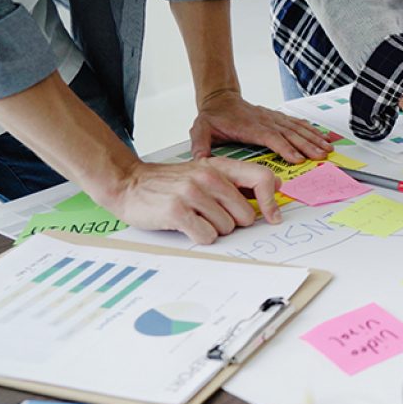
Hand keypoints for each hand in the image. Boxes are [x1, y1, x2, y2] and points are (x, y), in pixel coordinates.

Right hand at [102, 157, 282, 244]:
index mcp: (220, 167)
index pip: (262, 178)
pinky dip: (199, 236)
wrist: (128, 183)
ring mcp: (192, 193)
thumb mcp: (206, 173)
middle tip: (211, 215)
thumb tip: (274, 188)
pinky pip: (207, 236)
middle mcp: (208, 177)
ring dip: (213, 229)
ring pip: (227, 228)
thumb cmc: (172, 183)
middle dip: (233, 222)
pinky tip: (186, 225)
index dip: (272, 202)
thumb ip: (238, 182)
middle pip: (246, 216)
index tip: (273, 217)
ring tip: (195, 217)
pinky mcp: (177, 211)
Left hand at [189, 90, 332, 163]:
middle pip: (290, 133)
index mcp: (249, 126)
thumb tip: (199, 159)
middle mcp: (265, 121)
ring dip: (313, 138)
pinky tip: (321, 136)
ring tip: (327, 148)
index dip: (285, 147)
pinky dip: (311, 130)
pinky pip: (297, 123)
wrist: (220, 98)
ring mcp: (272, 118)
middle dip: (307, 145)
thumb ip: (200, 143)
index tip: (298, 158)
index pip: (271, 137)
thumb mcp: (201, 129)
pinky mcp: (277, 118)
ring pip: (297, 128)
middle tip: (321, 155)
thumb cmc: (213, 116)